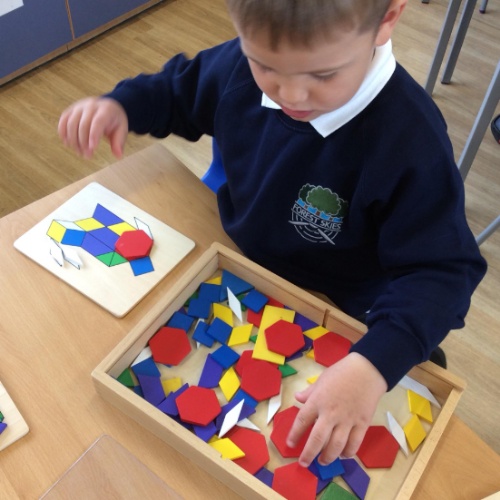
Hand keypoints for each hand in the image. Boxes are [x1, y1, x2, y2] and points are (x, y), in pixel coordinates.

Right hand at [58, 97, 127, 158]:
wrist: (107, 106)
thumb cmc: (114, 121)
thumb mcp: (121, 130)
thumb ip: (119, 142)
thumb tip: (118, 155)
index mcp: (106, 110)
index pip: (98, 122)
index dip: (94, 135)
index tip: (92, 148)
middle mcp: (91, 105)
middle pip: (83, 125)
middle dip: (83, 143)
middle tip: (87, 156)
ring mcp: (79, 106)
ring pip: (71, 123)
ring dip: (73, 141)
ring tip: (79, 153)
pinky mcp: (70, 110)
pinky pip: (63, 120)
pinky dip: (63, 132)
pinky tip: (67, 144)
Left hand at [286, 352, 386, 466]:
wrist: (367, 370)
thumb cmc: (342, 372)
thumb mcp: (321, 379)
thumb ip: (309, 392)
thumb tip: (297, 398)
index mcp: (318, 400)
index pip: (302, 421)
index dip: (294, 435)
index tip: (290, 444)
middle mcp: (330, 413)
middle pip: (317, 439)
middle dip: (309, 454)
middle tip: (304, 463)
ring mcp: (347, 420)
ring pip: (336, 446)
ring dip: (328, 457)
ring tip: (323, 462)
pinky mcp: (362, 423)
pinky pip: (355, 443)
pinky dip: (348, 452)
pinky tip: (343, 455)